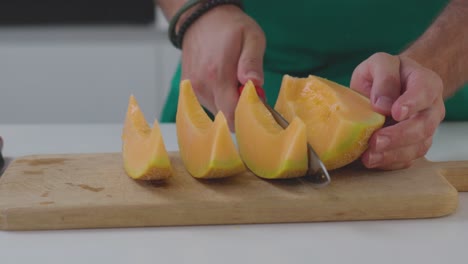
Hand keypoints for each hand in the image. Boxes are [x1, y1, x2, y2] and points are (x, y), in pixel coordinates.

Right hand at [180, 5, 265, 130]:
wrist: (201, 19)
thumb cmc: (230, 28)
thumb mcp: (252, 37)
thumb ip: (252, 62)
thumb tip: (254, 84)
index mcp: (218, 75)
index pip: (233, 113)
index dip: (249, 113)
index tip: (258, 102)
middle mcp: (202, 86)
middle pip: (226, 117)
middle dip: (241, 111)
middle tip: (249, 91)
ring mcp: (193, 89)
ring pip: (217, 112)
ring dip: (229, 104)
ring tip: (234, 83)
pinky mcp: (188, 90)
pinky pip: (208, 105)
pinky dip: (219, 99)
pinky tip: (223, 83)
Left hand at [350, 52, 444, 169]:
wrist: (388, 86)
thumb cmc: (385, 74)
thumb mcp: (380, 63)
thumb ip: (383, 77)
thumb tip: (381, 104)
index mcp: (426, 83)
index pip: (424, 92)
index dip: (412, 103)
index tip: (396, 112)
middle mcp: (431, 109)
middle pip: (423, 126)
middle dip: (399, 136)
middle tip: (376, 141)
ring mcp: (424, 130)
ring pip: (417, 147)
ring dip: (392, 154)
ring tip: (369, 157)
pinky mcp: (413, 146)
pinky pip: (407, 159)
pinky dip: (390, 163)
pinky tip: (373, 161)